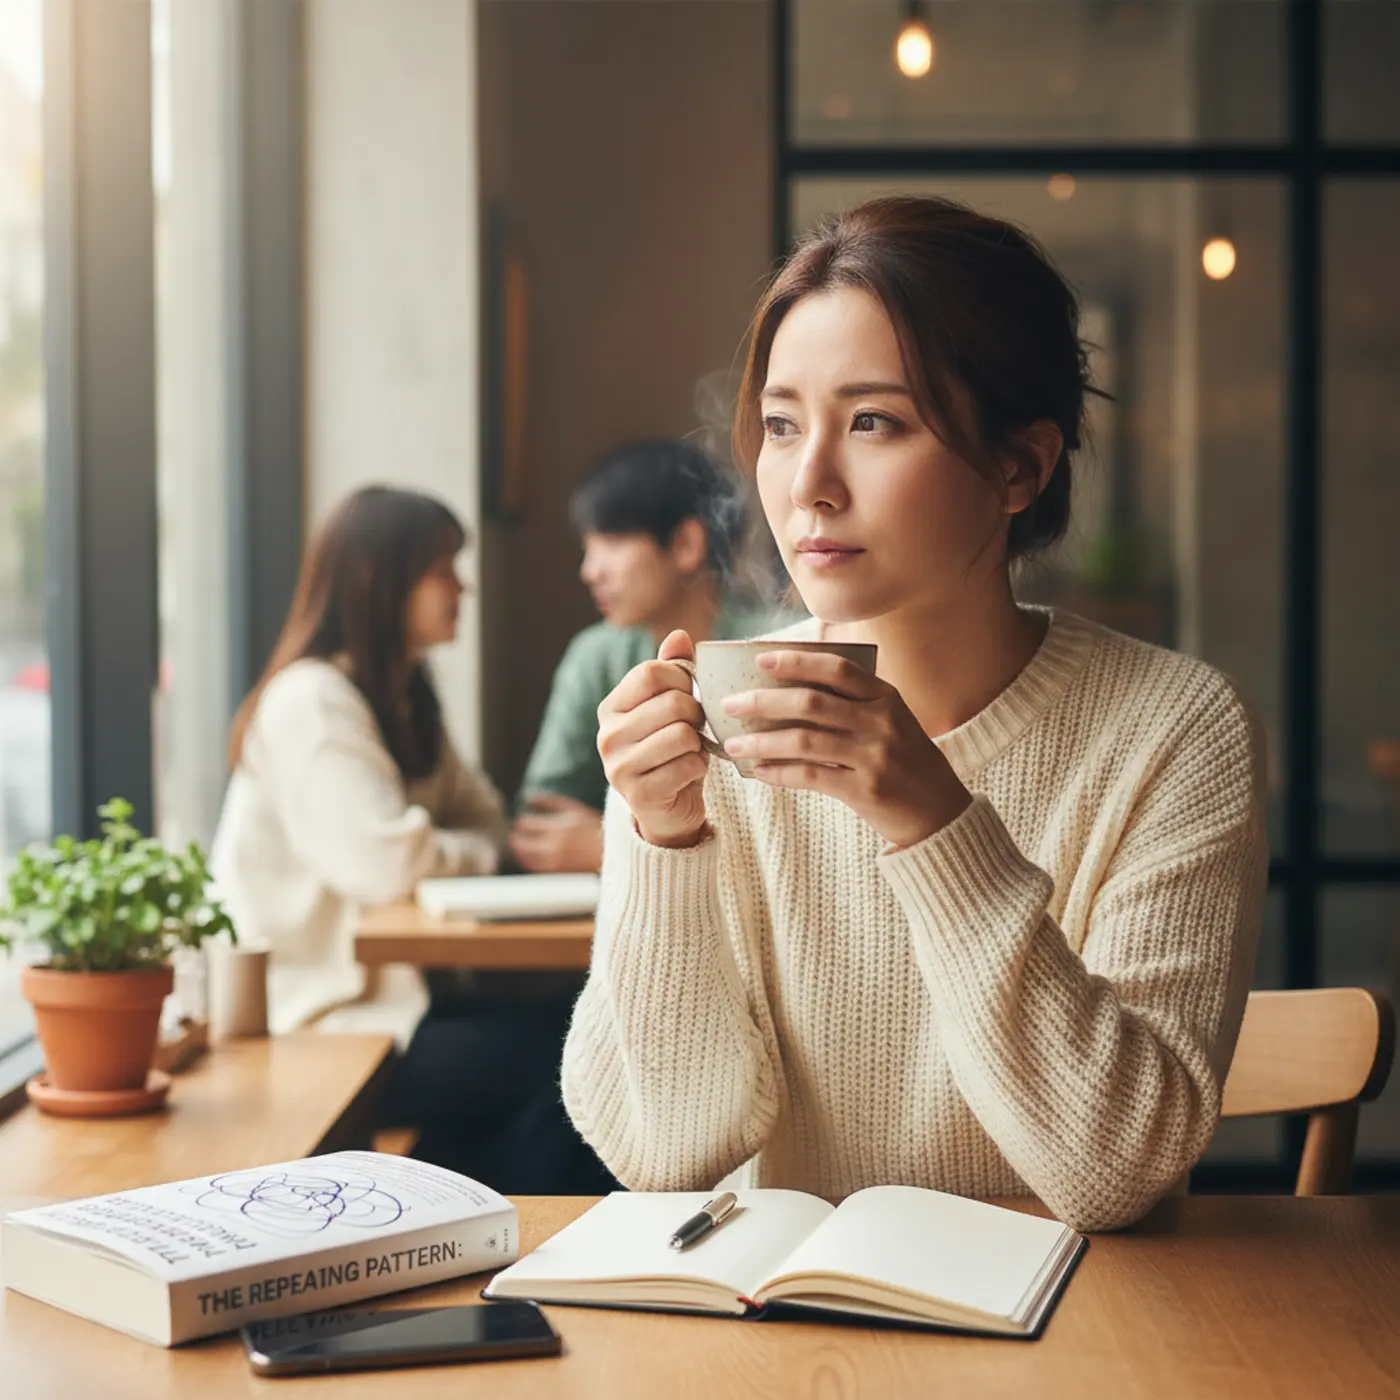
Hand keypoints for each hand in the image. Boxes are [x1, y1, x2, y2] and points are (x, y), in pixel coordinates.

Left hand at [509, 794, 604, 872]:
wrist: (615, 857)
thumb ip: (551, 802)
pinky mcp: (557, 874)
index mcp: (561, 825)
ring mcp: (555, 861)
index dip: (522, 823)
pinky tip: (532, 856)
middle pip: (521, 840)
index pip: (526, 824)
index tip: (525, 823)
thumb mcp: (577, 810)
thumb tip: (527, 798)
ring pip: (523, 855)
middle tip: (519, 834)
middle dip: (518, 836)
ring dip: (519, 849)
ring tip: (523, 845)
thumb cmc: (595, 830)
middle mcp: (556, 844)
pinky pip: (532, 867)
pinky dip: (528, 860)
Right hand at [596, 629, 709, 848]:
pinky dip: (699, 767)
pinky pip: (688, 765)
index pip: (651, 673)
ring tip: (690, 750)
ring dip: (698, 743)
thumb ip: (672, 670)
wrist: (668, 809)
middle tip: (696, 728)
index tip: (689, 694)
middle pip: (672, 703)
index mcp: (611, 708)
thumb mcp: (669, 707)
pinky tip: (689, 773)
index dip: (682, 678)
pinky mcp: (639, 795)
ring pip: (682, 734)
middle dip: (696, 714)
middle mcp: (607, 736)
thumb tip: (679, 635)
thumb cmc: (671, 750)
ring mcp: (619, 768)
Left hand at [719, 649, 971, 848]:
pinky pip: (810, 776)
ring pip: (804, 741)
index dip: (797, 661)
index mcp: (886, 697)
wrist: (939, 812)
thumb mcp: (891, 721)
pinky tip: (758, 771)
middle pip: (812, 703)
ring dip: (762, 741)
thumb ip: (854, 703)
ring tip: (733, 744)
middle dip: (764, 701)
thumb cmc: (905, 761)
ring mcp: (874, 756)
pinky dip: (779, 772)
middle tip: (730, 704)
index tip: (761, 659)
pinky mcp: (864, 789)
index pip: (837, 668)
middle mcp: (881, 722)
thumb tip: (790, 688)